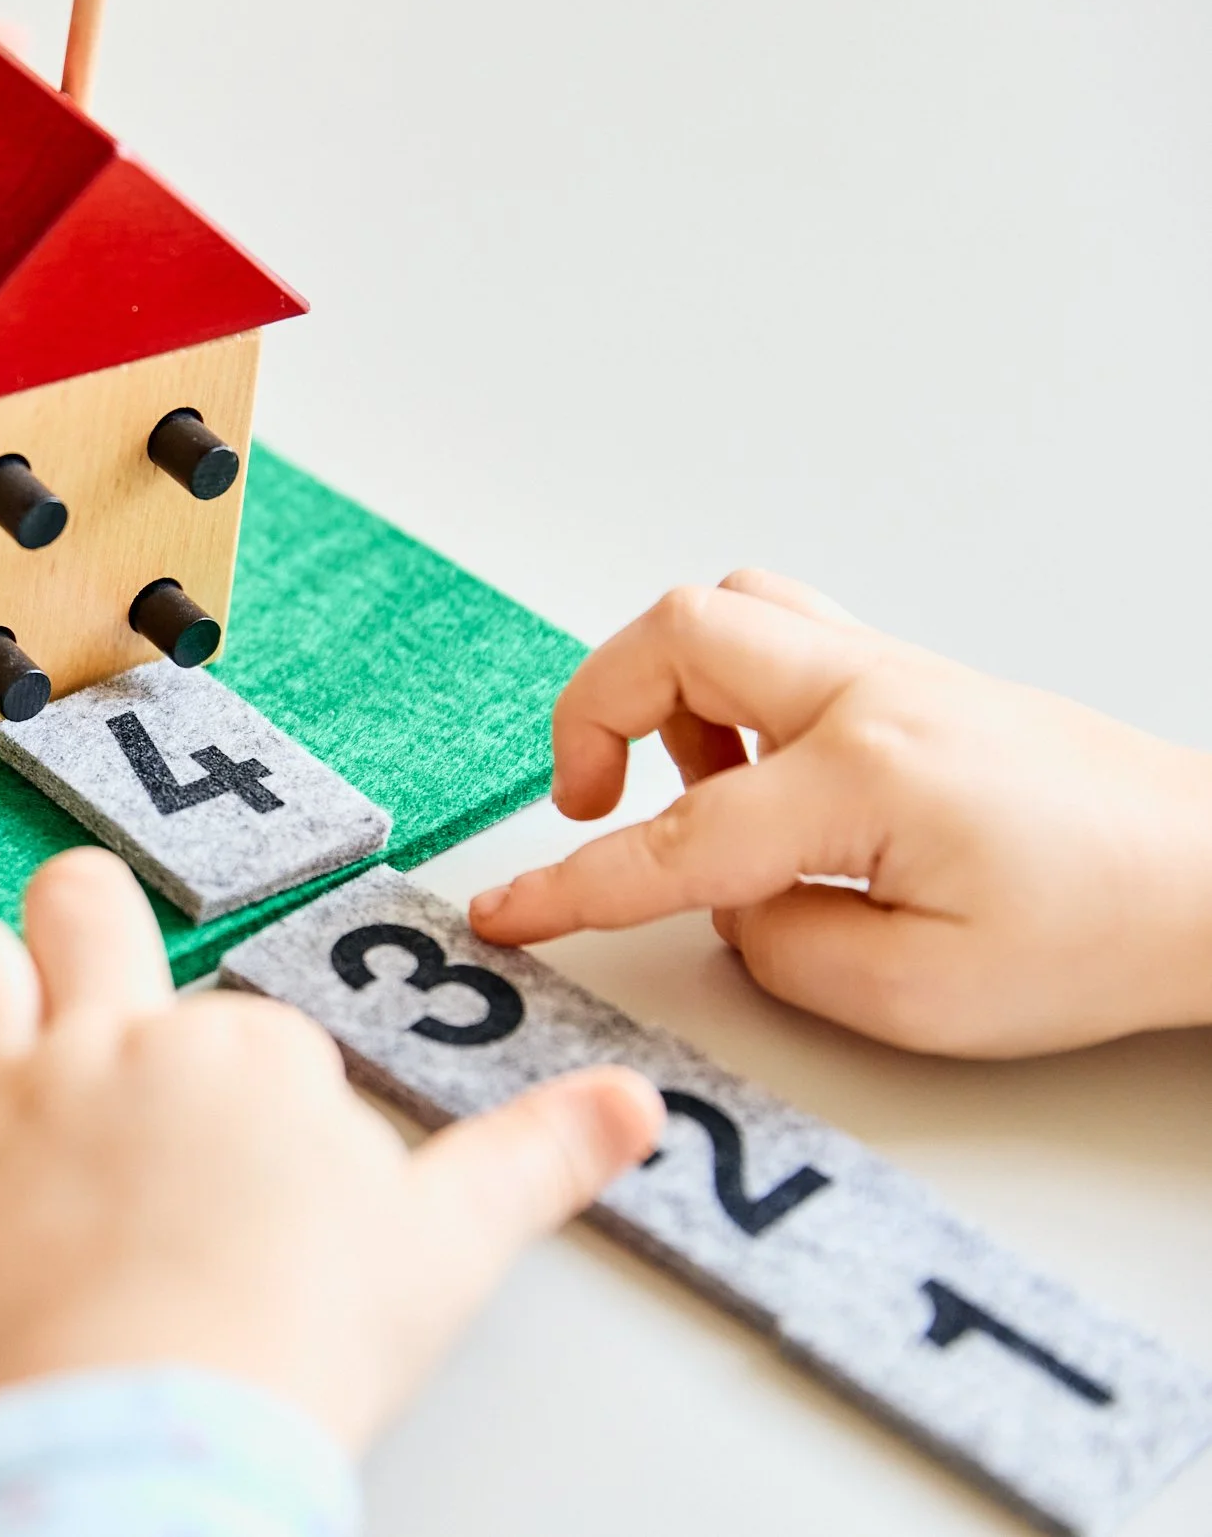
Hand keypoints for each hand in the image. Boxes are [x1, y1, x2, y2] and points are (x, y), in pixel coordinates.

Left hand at [0, 849, 660, 1449]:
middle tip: (96, 991)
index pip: (242, 1015)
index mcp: (244, 1051)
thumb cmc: (313, 1336)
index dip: (245, 1080)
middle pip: (79, 902)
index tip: (255, 1154)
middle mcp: (118, 1048)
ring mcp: (12, 1107)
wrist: (187, 1421)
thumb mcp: (454, 1240)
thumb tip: (635, 1107)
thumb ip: (539, 1157)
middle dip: (83, 928)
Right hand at [469, 570, 1211, 1055]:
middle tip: (586, 800)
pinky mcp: (908, 680)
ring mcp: (893, 671)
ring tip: (687, 788)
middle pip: (678, 634)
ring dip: (667, 692)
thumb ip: (784, 949)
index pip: (680, 836)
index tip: (507, 913)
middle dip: (594, 712)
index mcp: (869, 774)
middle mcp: (871, 693)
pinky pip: (779, 639)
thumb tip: (730, 906)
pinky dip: (730, 693)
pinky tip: (758, 777)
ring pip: (729, 613)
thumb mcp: (922, 995)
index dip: (576, 885)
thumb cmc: (1102, 934)